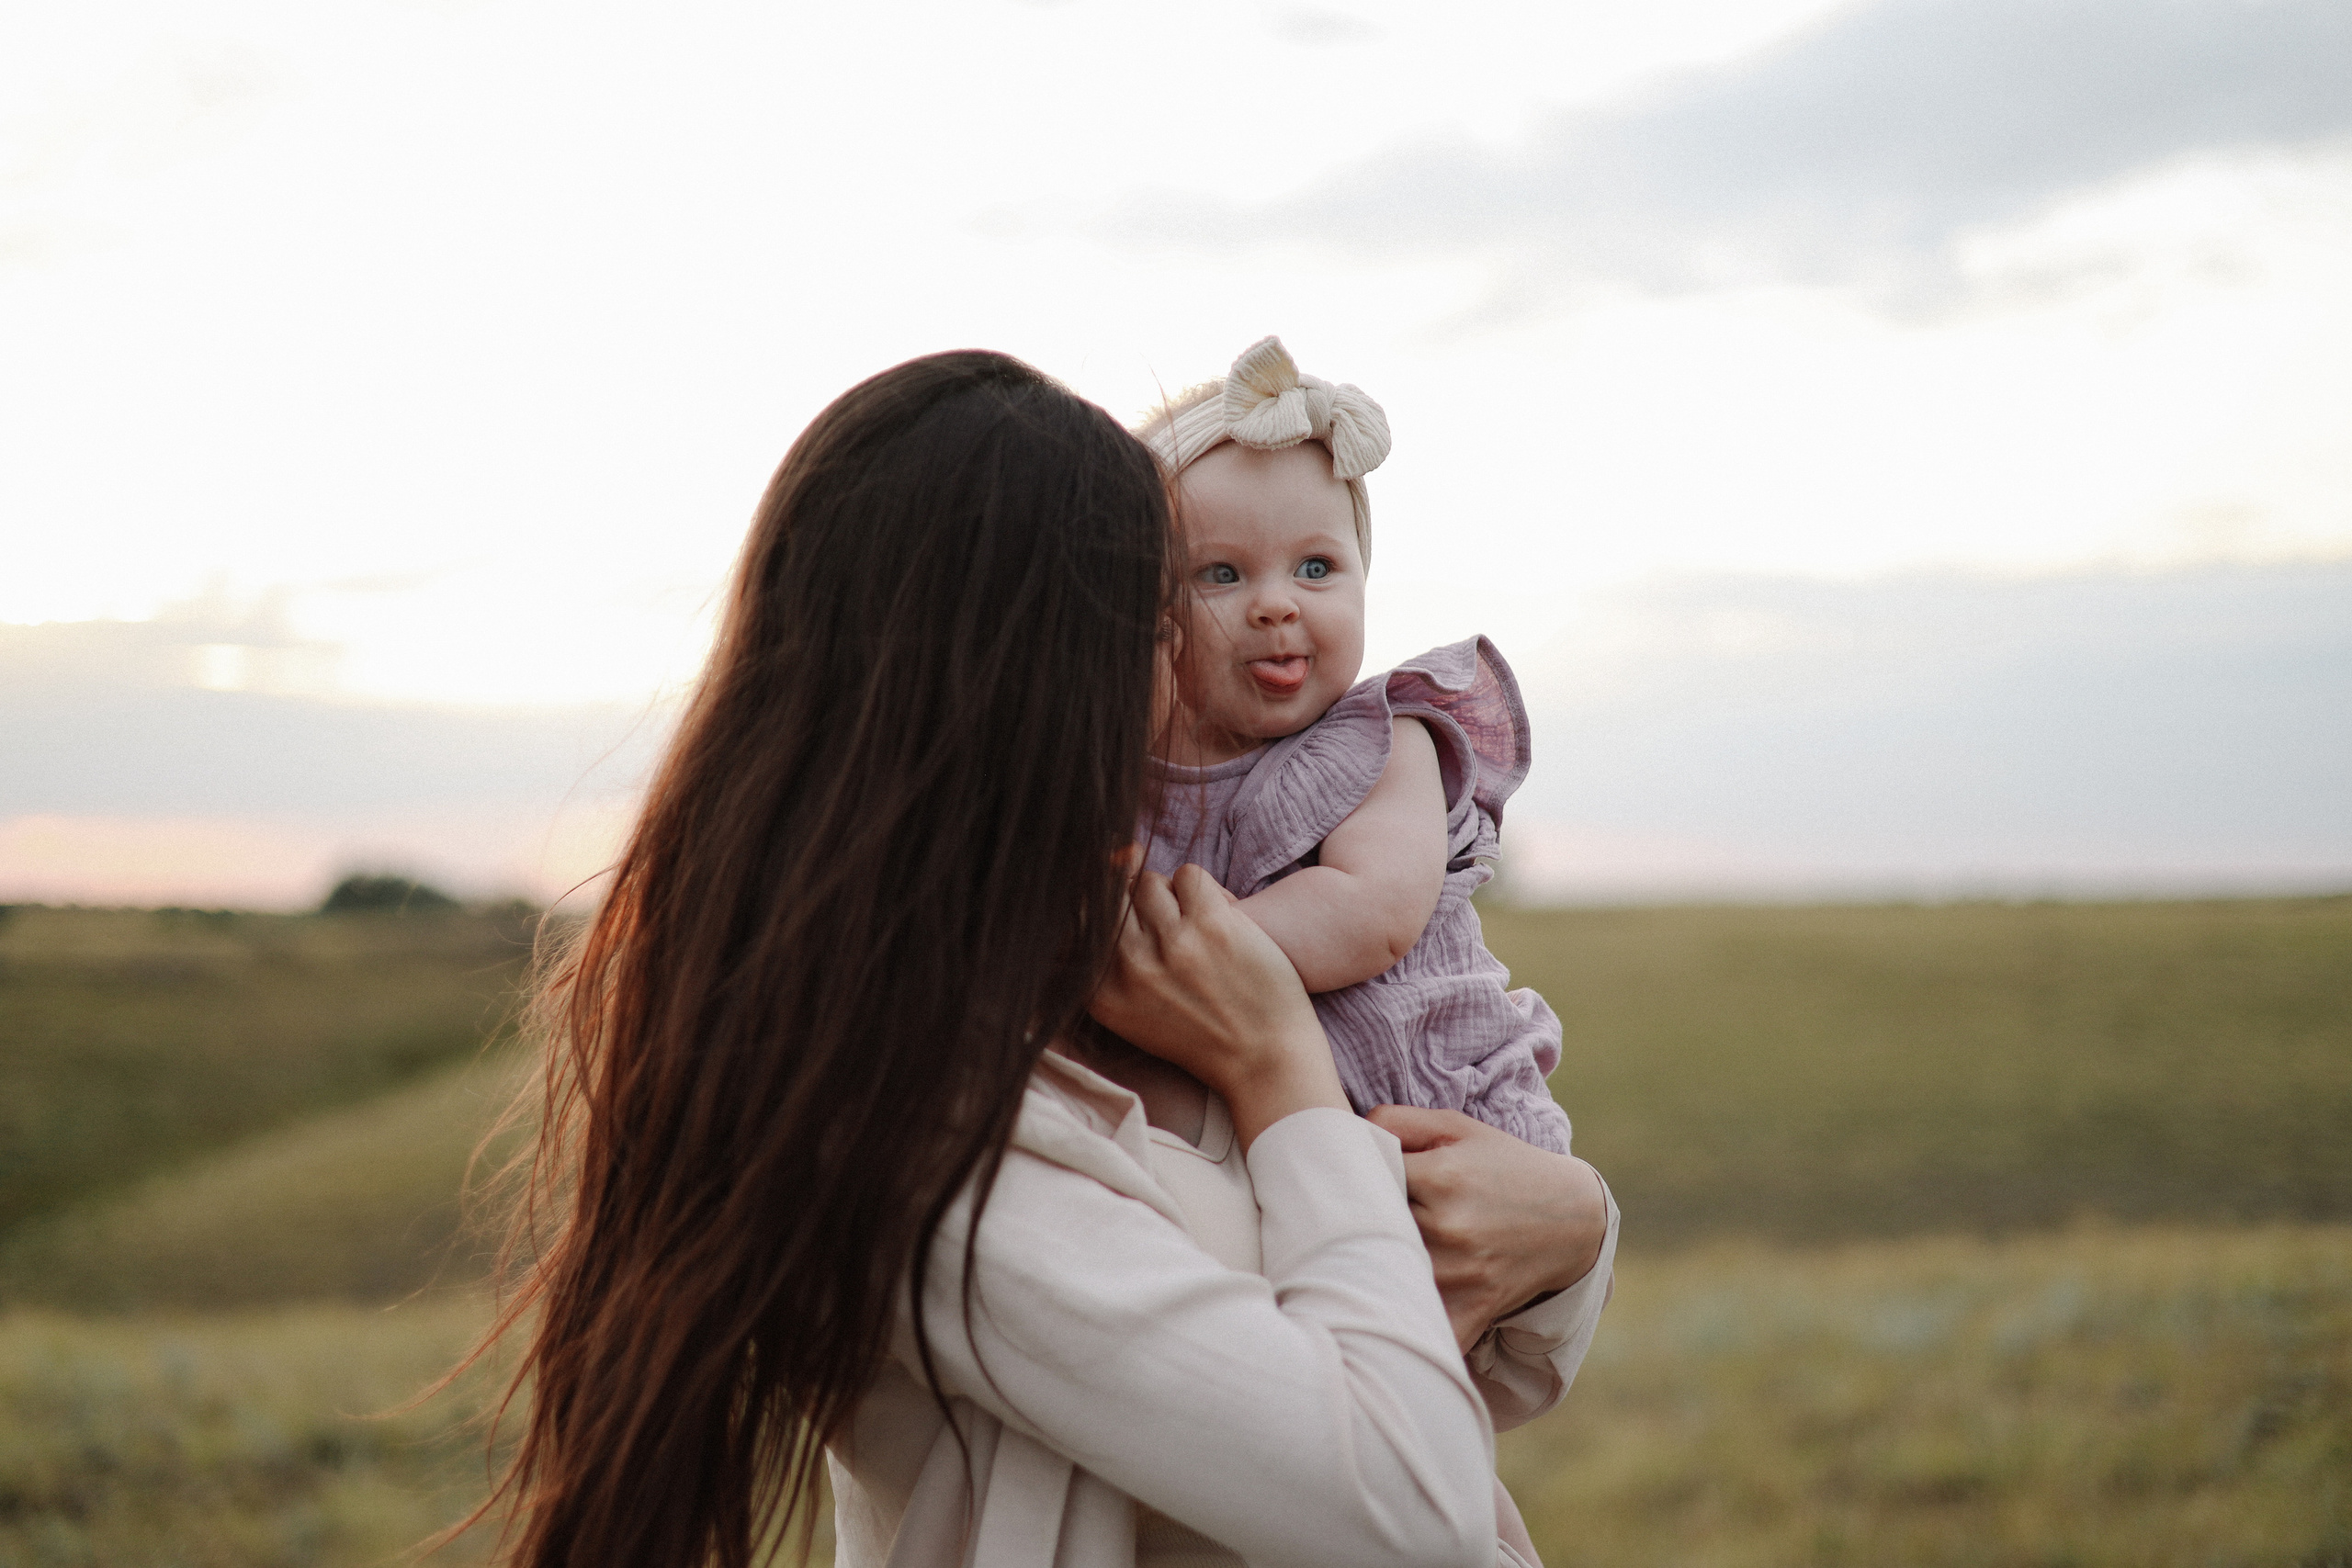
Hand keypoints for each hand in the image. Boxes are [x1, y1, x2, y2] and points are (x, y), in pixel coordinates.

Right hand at [1090, 865, 1347, 1147]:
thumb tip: (1098, 893)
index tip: (1131, 919)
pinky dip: (1205, 890)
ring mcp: (1171, 944)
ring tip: (1195, 924)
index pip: (1079, 923)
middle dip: (1136, 901)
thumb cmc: (1204, 1037)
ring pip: (1150, 882)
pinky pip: (1190, 875)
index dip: (1104, 910)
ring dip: (1172, 895)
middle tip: (1170, 925)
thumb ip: (1108, 967)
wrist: (1264, 1061)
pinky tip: (1219, 917)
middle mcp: (1130, 967)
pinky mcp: (1212, 926)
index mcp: (1103, 993)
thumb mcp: (1134, 1015)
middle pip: (1114, 898)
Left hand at [1366, 1106, 1608, 1351]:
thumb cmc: (1504, 1165)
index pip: (1364, 1178)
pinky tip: (1393, 1314)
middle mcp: (1447, 1227)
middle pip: (1369, 1229)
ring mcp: (1459, 1274)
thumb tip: (1345, 1133)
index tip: (1354, 1184)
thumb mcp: (1456, 1127)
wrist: (1573, 1216)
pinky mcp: (1472, 1310)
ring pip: (1385, 1275)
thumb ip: (1397, 1120)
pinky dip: (1406, 1328)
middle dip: (1358, 1225)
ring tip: (1370, 1258)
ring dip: (1372, 1269)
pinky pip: (1424, 1331)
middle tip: (1352, 1224)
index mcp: (1440, 1177)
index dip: (1353, 1180)